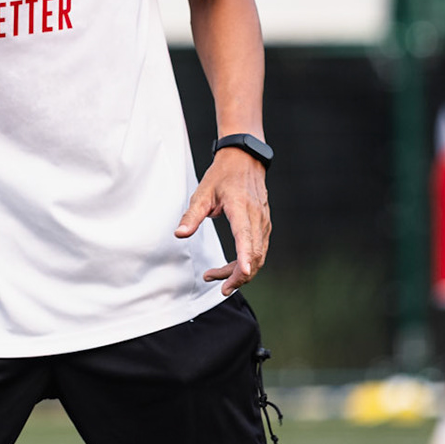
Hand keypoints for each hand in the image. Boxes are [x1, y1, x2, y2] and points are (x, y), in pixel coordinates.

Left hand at [179, 148, 270, 296]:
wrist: (245, 160)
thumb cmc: (222, 176)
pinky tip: (230, 268)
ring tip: (215, 276)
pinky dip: (246, 263)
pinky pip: (259, 250)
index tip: (243, 272)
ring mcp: (264, 222)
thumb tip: (180, 235)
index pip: (245, 236)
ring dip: (240, 272)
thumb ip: (192, 215)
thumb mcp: (202, 192)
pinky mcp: (264, 226)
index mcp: (241, 208)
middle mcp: (257, 217)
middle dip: (237, 275)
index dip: (245, 257)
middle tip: (215, 283)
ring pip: (258, 256)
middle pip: (254, 255)